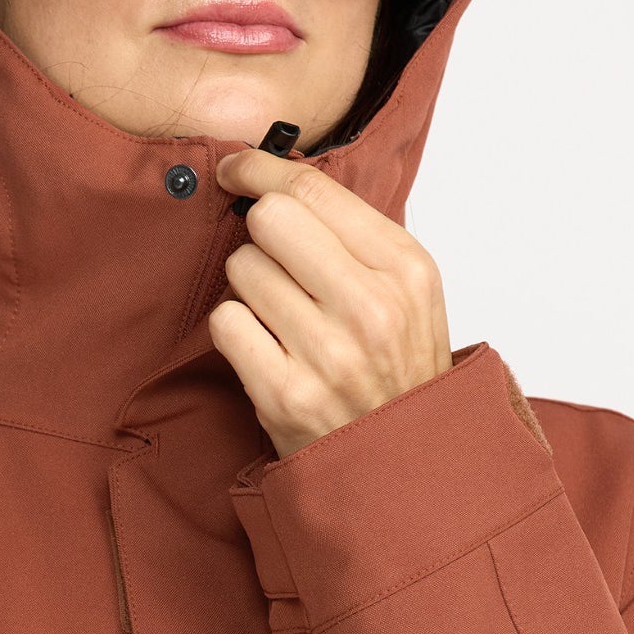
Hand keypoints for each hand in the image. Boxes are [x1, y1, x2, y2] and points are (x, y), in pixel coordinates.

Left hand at [208, 147, 454, 459]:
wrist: (403, 464)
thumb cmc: (397, 369)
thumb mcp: (408, 292)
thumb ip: (353, 233)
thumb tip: (272, 177)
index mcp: (406, 269)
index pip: (313, 190)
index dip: (261, 169)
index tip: (237, 170)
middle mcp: (371, 308)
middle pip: (270, 220)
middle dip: (261, 235)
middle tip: (276, 263)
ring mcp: (328, 353)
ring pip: (243, 269)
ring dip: (250, 289)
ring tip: (283, 319)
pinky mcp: (285, 393)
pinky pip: (226, 322)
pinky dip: (235, 331)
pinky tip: (265, 348)